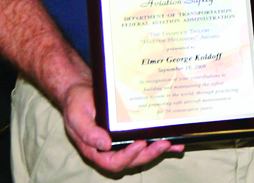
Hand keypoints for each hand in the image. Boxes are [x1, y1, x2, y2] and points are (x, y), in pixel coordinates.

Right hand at [62, 83, 179, 171]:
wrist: (83, 90)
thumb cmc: (77, 103)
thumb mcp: (77, 116)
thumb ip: (88, 132)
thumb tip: (104, 145)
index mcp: (96, 150)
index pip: (113, 162)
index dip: (128, 157)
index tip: (139, 144)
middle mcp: (111, 149)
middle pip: (133, 160)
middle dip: (149, 154)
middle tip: (163, 143)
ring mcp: (123, 141)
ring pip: (143, 153)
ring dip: (159, 150)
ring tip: (173, 143)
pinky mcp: (132, 132)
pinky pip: (148, 140)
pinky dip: (162, 142)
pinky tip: (177, 140)